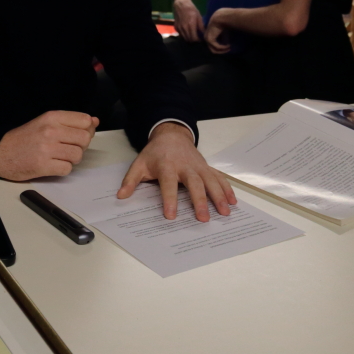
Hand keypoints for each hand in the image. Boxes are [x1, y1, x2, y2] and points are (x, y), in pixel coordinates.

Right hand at [0, 111, 98, 180]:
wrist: (1, 153)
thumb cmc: (25, 138)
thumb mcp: (46, 122)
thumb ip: (70, 122)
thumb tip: (95, 121)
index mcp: (52, 117)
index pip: (85, 120)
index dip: (87, 129)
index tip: (78, 134)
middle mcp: (50, 131)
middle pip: (85, 139)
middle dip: (81, 146)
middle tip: (68, 148)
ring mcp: (47, 149)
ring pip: (78, 155)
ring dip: (72, 159)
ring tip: (59, 157)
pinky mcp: (43, 165)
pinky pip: (67, 169)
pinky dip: (63, 169)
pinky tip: (53, 165)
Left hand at [117, 122, 236, 220]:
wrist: (172, 135)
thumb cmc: (156, 153)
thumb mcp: (139, 164)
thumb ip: (130, 181)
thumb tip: (121, 196)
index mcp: (167, 166)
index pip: (168, 184)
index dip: (170, 200)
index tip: (171, 216)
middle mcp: (185, 166)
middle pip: (194, 184)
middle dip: (200, 201)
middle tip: (203, 218)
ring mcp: (199, 166)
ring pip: (211, 181)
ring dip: (219, 197)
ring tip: (224, 213)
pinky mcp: (206, 167)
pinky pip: (218, 178)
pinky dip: (227, 189)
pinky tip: (233, 202)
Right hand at [173, 0, 204, 41]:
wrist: (181, 4)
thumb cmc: (191, 9)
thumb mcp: (199, 16)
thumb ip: (201, 26)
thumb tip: (204, 34)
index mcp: (191, 25)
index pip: (194, 38)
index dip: (198, 41)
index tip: (201, 39)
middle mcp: (184, 28)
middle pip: (189, 40)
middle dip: (194, 40)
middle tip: (198, 38)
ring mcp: (179, 28)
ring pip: (184, 38)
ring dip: (189, 38)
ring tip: (193, 35)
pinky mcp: (176, 27)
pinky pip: (181, 35)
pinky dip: (184, 35)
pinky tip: (188, 31)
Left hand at [204, 11, 232, 54]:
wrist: (221, 18)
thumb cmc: (222, 23)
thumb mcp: (223, 33)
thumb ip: (223, 39)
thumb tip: (226, 44)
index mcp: (208, 35)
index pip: (212, 45)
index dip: (220, 48)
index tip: (227, 46)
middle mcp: (206, 38)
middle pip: (212, 49)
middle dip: (221, 51)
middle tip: (228, 49)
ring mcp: (207, 39)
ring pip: (214, 50)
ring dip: (222, 51)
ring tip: (229, 48)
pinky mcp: (210, 40)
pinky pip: (217, 47)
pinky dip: (223, 47)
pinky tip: (228, 45)